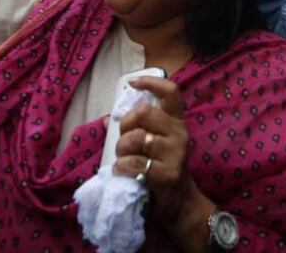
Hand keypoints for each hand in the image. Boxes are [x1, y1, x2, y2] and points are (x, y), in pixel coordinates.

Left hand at [113, 77, 214, 247]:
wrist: (178, 203)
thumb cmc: (160, 169)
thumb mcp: (151, 146)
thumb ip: (134, 130)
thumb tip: (106, 119)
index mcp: (176, 122)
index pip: (171, 92)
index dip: (151, 82)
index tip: (133, 84)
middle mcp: (179, 133)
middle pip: (144, 113)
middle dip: (125, 124)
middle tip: (123, 138)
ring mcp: (175, 153)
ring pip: (135, 139)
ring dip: (121, 150)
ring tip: (124, 159)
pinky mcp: (168, 173)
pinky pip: (133, 163)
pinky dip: (122, 167)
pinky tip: (125, 172)